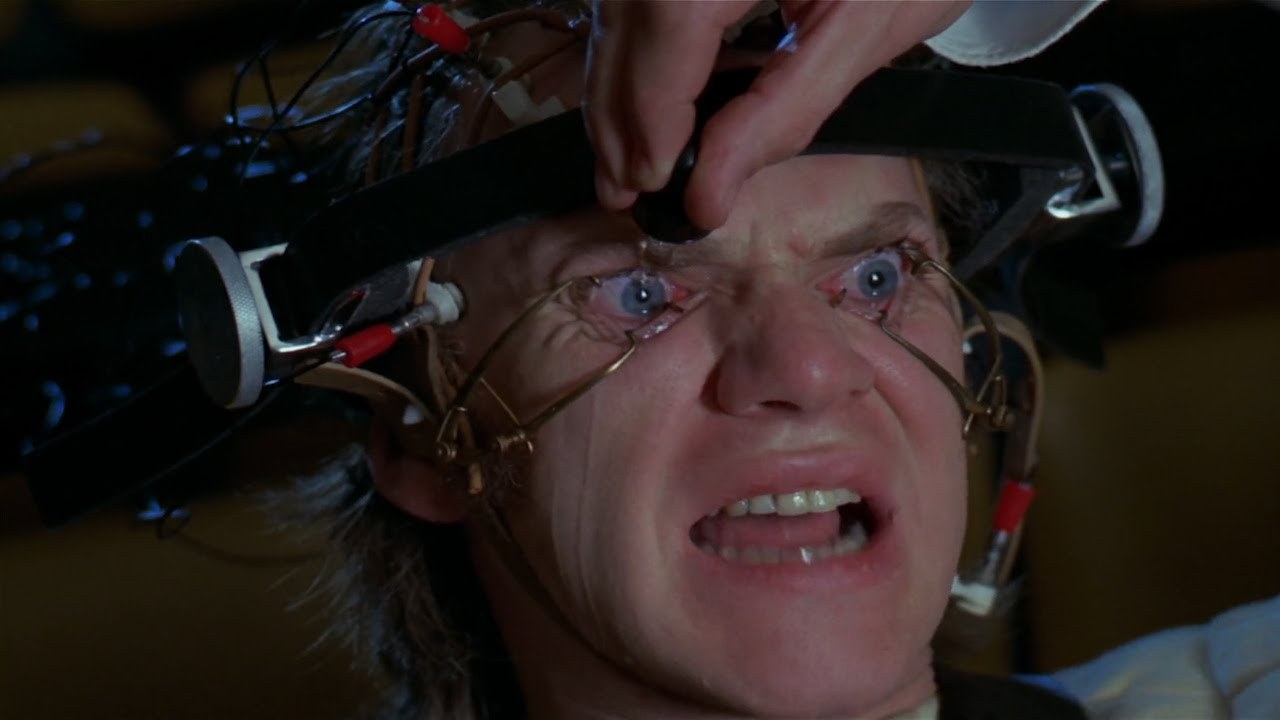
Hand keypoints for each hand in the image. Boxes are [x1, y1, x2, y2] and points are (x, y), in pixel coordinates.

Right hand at [585, 0, 970, 230]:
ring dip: (613, 92)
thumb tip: (706, 194)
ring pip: (614, 13)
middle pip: (625, 17)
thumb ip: (784, 112)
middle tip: (622, 190)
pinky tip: (640, 110)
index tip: (653, 178)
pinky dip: (631, 58)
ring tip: (624, 164)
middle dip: (618, 113)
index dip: (653, 107)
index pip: (673, 17)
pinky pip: (632, 3)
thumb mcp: (866, 31)